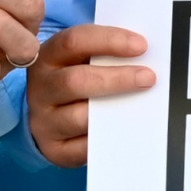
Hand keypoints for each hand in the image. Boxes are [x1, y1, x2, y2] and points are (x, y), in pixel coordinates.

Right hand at [27, 23, 154, 166]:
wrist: (53, 117)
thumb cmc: (78, 81)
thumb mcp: (83, 59)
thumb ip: (105, 54)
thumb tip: (145, 55)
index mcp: (48, 57)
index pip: (74, 42)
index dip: (109, 41)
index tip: (141, 46)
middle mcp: (41, 89)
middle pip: (75, 81)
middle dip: (117, 79)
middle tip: (148, 78)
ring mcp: (44, 121)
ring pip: (78, 117)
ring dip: (114, 112)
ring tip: (142, 107)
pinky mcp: (54, 149)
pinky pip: (83, 148)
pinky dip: (107, 140)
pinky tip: (126, 131)